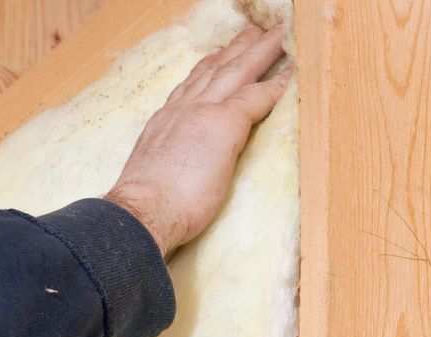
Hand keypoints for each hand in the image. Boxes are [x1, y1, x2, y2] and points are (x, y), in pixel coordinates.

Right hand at [104, 24, 291, 255]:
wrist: (141, 211)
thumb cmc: (146, 207)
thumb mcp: (153, 170)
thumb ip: (169, 158)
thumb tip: (178, 166)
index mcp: (165, 121)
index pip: (190, 87)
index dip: (207, 70)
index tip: (218, 56)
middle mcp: (182, 109)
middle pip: (214, 70)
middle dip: (235, 50)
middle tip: (253, 32)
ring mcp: (203, 113)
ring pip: (236, 72)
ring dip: (257, 51)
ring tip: (274, 37)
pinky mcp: (223, 126)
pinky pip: (255, 97)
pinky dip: (274, 83)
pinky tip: (289, 72)